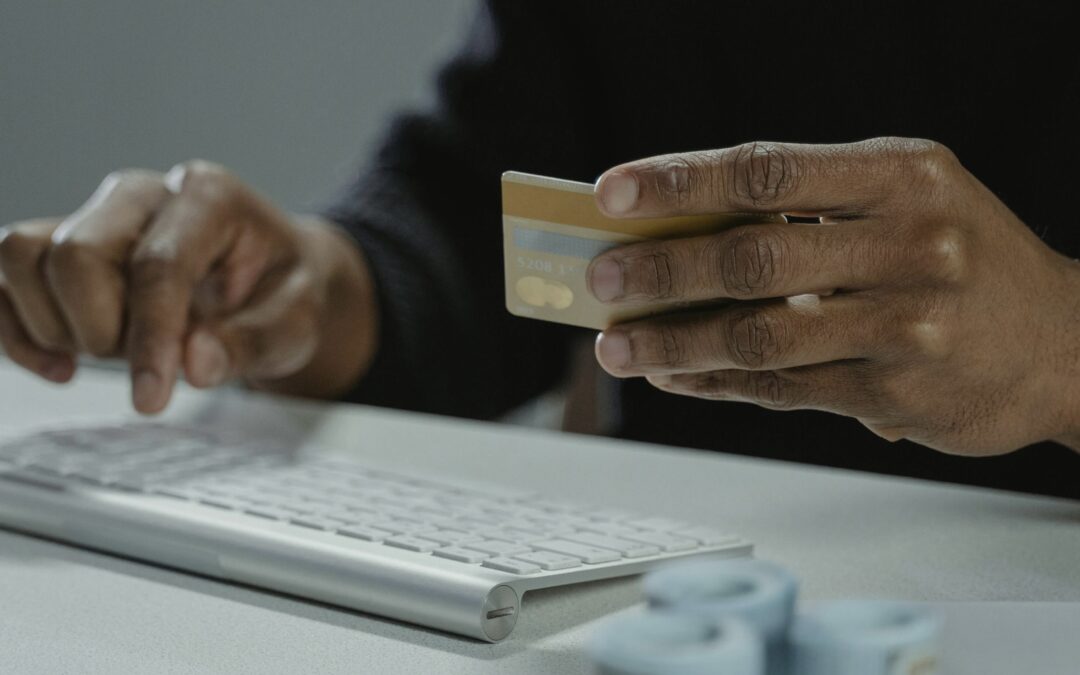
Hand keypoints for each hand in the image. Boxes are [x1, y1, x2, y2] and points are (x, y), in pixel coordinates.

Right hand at [0, 161, 377, 412]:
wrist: (275, 282)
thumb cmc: (286, 294)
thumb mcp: (296, 324)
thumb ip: (252, 343)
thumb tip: (193, 363)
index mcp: (210, 197)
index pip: (157, 265)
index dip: (149, 338)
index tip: (152, 399)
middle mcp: (143, 195)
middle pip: (77, 254)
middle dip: (104, 329)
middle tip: (150, 363)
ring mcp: (97, 214)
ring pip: (25, 255)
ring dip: (59, 326)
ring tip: (115, 353)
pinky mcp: (62, 243)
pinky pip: (3, 275)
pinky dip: (15, 329)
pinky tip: (59, 366)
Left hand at [587, 138, 1079, 454]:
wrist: (1060, 343)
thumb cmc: (962, 260)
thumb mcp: (903, 201)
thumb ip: (809, 210)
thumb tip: (682, 230)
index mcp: (902, 177)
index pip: (767, 171)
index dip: (680, 181)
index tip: (612, 192)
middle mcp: (910, 244)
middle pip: (753, 256)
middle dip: (661, 270)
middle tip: (601, 278)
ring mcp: (905, 323)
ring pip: (760, 335)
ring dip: (674, 342)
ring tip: (616, 346)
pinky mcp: (894, 390)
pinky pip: (783, 388)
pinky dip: (716, 382)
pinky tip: (674, 376)